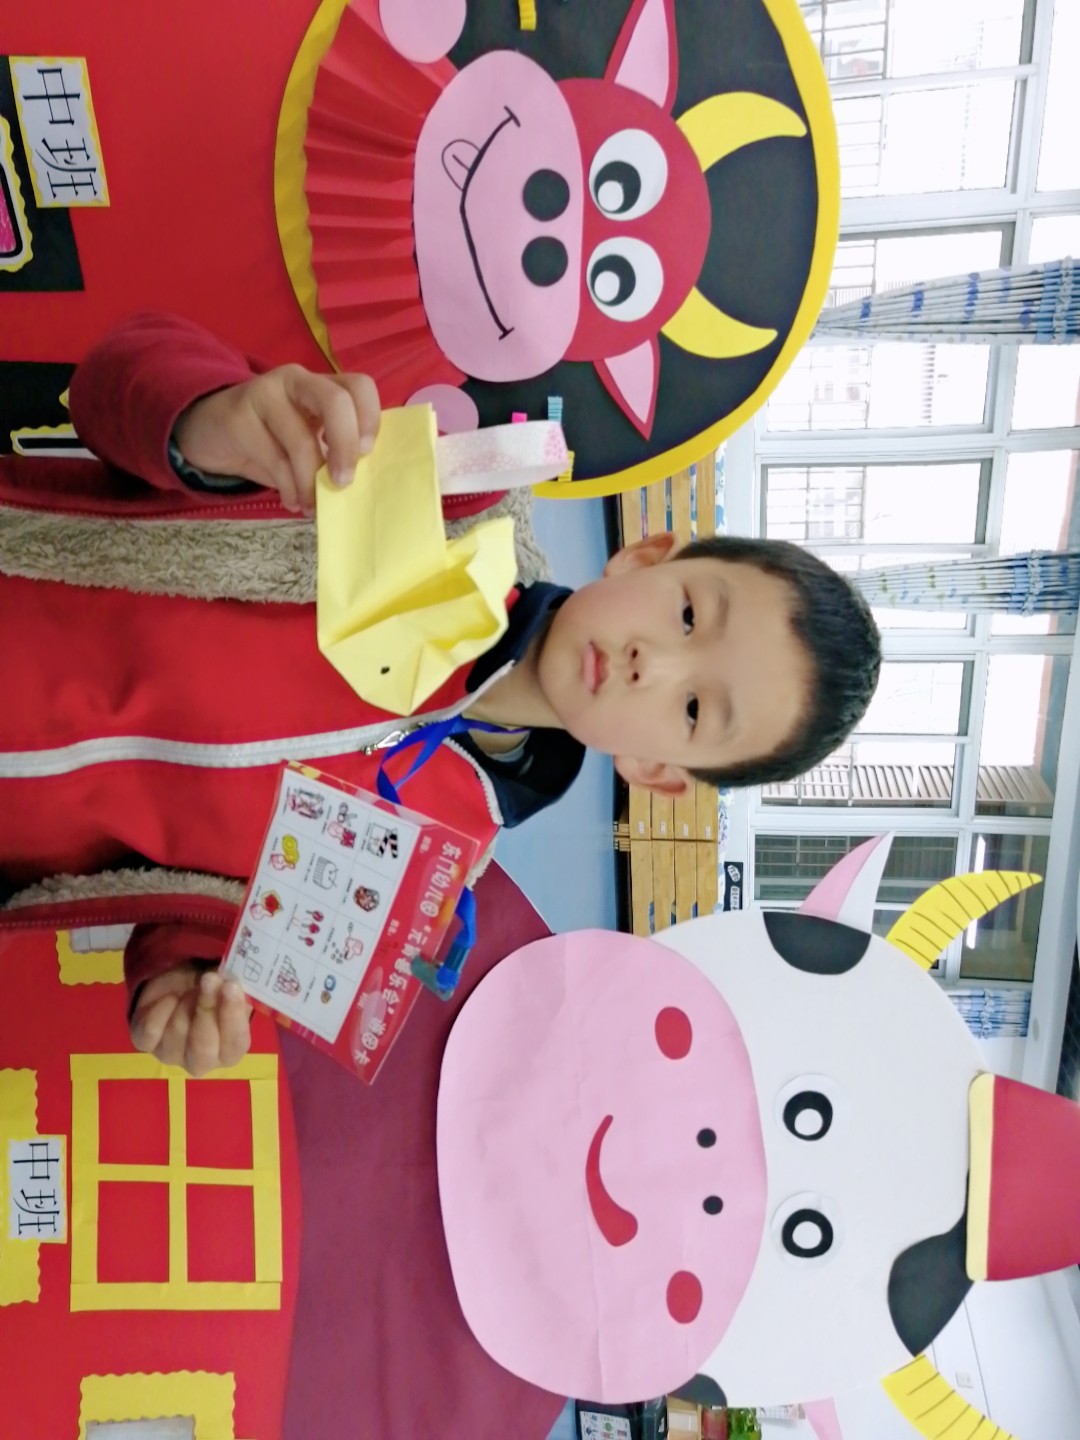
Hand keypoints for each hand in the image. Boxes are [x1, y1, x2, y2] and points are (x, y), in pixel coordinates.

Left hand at [130, 966, 251, 1076]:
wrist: (178, 987)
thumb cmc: (212, 990)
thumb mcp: (228, 988)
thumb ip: (236, 992)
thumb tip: (235, 984)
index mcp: (228, 1051)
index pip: (234, 1045)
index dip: (233, 1016)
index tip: (231, 987)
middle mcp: (200, 1061)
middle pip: (203, 1049)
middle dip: (207, 1010)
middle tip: (209, 980)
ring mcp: (170, 1055)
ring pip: (177, 1035)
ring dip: (185, 1004)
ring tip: (191, 988)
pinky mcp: (145, 1044)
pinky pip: (150, 1032)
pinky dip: (160, 1010)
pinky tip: (170, 998)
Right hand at [173, 364, 380, 514]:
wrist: (212, 430)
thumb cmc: (271, 438)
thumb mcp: (307, 436)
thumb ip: (334, 448)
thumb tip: (363, 483)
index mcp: (322, 384)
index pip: (359, 386)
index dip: (370, 418)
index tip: (366, 453)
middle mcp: (297, 380)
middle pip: (335, 402)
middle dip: (345, 447)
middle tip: (343, 482)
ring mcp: (266, 393)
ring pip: (301, 441)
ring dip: (311, 483)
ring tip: (312, 505)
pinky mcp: (239, 416)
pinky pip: (274, 460)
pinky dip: (289, 488)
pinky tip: (292, 500)